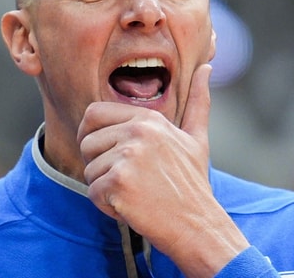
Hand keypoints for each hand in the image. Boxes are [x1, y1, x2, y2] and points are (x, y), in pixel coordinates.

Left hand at [78, 64, 248, 276]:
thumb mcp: (196, 139)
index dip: (93, 137)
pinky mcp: (119, 182)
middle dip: (98, 165)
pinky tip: (133, 207)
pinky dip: (107, 206)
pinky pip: (92, 192)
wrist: (198, 225)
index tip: (109, 155)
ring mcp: (128, 156)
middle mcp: (138, 131)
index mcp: (149, 119)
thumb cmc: (193, 185)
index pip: (93, 114)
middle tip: (128, 180)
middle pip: (86, 142)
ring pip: (88, 170)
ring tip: (136, 194)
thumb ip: (198, 102)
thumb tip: (207, 67)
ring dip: (105, 189)